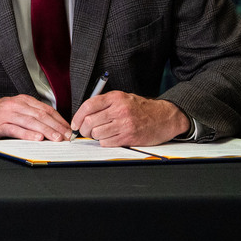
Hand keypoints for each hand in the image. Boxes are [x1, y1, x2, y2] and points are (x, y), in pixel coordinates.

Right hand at [0, 94, 71, 140]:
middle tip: (66, 136)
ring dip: (46, 130)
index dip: (59, 120)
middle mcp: (16, 105)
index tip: (68, 129)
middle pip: (41, 115)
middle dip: (56, 126)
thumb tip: (52, 126)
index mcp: (23, 100)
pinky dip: (28, 134)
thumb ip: (31, 114)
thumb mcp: (15, 110)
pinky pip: (16, 129)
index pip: (46, 109)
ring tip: (56, 138)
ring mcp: (7, 114)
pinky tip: (37, 138)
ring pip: (31, 122)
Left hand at [71, 91, 187, 146]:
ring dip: (95, 137)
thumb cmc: (141, 109)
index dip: (77, 117)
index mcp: (115, 98)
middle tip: (86, 132)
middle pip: (90, 122)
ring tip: (101, 134)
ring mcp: (125, 124)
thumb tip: (83, 115)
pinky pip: (107, 142)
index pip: (88, 106)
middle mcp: (119, 109)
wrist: (165, 117)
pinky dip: (105, 142)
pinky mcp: (129, 136)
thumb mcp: (123, 98)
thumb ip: (104, 104)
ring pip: (97, 134)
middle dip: (84, 130)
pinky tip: (111, 138)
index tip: (75, 124)